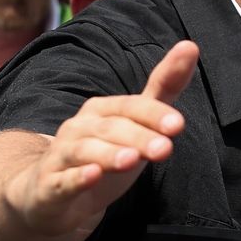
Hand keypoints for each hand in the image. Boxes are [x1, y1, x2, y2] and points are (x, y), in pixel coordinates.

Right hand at [10, 41, 197, 235]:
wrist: (51, 195)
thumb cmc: (103, 154)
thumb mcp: (137, 123)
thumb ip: (163, 89)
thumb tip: (190, 45)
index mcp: (102, 110)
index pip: (131, 106)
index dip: (154, 114)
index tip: (178, 125)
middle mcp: (79, 127)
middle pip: (111, 128)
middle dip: (139, 137)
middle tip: (165, 149)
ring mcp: (61, 156)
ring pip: (85, 151)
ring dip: (109, 155)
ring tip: (132, 160)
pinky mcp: (49, 187)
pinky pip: (63, 181)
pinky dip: (77, 178)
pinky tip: (92, 176)